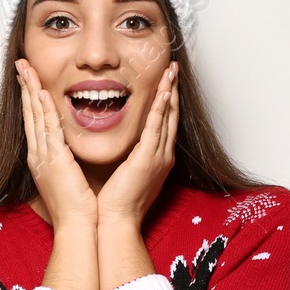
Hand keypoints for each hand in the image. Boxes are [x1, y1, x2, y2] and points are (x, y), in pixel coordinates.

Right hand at [17, 59, 97, 229]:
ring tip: (26, 69)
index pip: (34, 122)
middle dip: (25, 88)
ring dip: (31, 91)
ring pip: (35, 116)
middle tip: (21, 65)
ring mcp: (43, 156)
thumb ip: (66, 161)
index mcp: (42, 159)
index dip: (30, 99)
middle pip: (29, 114)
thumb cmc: (77, 208)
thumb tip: (69, 152)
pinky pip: (48, 130)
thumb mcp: (69, 178)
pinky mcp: (54, 160)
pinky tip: (41, 93)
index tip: (29, 79)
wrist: (76, 227)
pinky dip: (43, 111)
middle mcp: (38, 155)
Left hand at [96, 61, 178, 229]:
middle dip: (172, 89)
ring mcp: (158, 156)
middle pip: (171, 115)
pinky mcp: (148, 159)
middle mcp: (163, 155)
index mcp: (158, 158)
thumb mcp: (128, 174)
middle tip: (173, 67)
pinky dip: (161, 108)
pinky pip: (156, 128)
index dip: (167, 99)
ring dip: (169, 91)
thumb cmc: (117, 202)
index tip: (165, 80)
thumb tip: (125, 145)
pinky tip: (164, 92)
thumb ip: (131, 157)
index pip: (164, 122)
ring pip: (167, 117)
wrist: (117, 222)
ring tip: (171, 70)